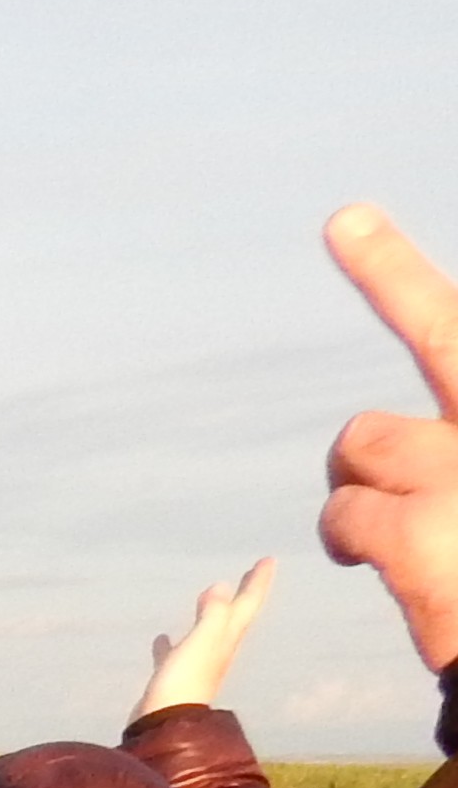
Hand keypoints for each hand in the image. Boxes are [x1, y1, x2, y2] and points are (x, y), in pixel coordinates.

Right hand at [138, 556, 275, 716]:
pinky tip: (163, 638)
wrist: (166, 723)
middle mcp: (217, 649)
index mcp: (226, 638)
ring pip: (207, 631)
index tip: (268, 560)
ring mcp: (197, 664)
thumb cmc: (185, 681)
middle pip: (234, 615)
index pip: (247, 604)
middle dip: (243, 593)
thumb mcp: (202, 641)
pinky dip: (172, 643)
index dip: (257, 582)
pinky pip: (176, 652)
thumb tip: (220, 586)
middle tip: (250, 573)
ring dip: (209, 613)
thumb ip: (213, 613)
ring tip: (206, 597)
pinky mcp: (175, 677)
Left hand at [322, 202, 457, 669]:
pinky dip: (350, 539)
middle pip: (443, 331)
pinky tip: (391, 568)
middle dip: (392, 268)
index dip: (410, 277)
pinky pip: (342, 512)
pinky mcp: (419, 533)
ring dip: (362, 486)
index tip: (369, 219)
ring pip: (364, 441)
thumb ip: (446, 448)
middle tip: (346, 220)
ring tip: (409, 533)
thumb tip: (375, 441)